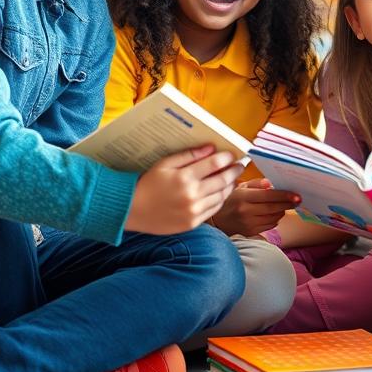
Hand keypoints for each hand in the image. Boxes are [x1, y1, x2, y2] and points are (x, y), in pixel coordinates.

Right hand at [126, 146, 240, 234]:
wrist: (132, 210)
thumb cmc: (148, 184)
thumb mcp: (165, 164)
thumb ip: (189, 155)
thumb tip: (211, 148)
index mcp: (185, 178)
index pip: (214, 164)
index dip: (227, 157)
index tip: (232, 154)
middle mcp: (192, 195)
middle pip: (222, 180)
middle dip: (234, 171)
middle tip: (239, 165)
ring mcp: (193, 211)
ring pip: (221, 196)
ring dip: (229, 185)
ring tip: (232, 178)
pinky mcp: (193, 223)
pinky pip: (214, 209)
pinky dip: (221, 199)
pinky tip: (220, 192)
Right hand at [211, 178, 301, 236]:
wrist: (218, 220)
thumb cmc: (232, 200)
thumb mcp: (241, 187)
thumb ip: (257, 183)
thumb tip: (270, 184)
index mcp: (244, 197)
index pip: (268, 196)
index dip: (284, 196)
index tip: (296, 195)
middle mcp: (246, 212)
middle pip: (273, 208)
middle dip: (288, 204)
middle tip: (298, 200)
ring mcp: (248, 224)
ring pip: (273, 218)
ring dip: (282, 211)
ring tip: (285, 205)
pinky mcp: (250, 232)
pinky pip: (269, 226)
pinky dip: (275, 219)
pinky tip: (275, 213)